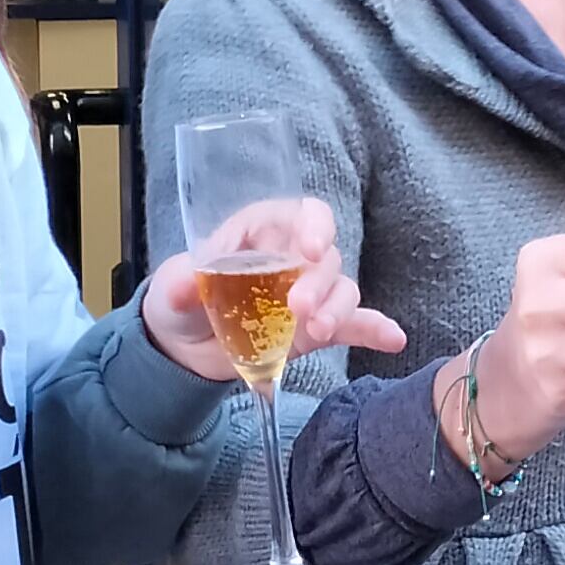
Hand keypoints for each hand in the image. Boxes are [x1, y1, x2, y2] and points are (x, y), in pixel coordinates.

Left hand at [141, 196, 406, 384]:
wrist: (183, 350)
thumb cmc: (180, 302)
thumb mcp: (170, 290)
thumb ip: (179, 285)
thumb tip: (184, 287)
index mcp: (260, 233)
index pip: (299, 214)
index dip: (313, 225)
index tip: (311, 249)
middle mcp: (292, 258)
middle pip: (325, 258)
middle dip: (318, 282)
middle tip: (299, 310)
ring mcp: (308, 294)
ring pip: (342, 289)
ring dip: (338, 309)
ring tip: (317, 332)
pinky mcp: (315, 329)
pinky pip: (353, 324)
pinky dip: (374, 329)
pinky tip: (393, 338)